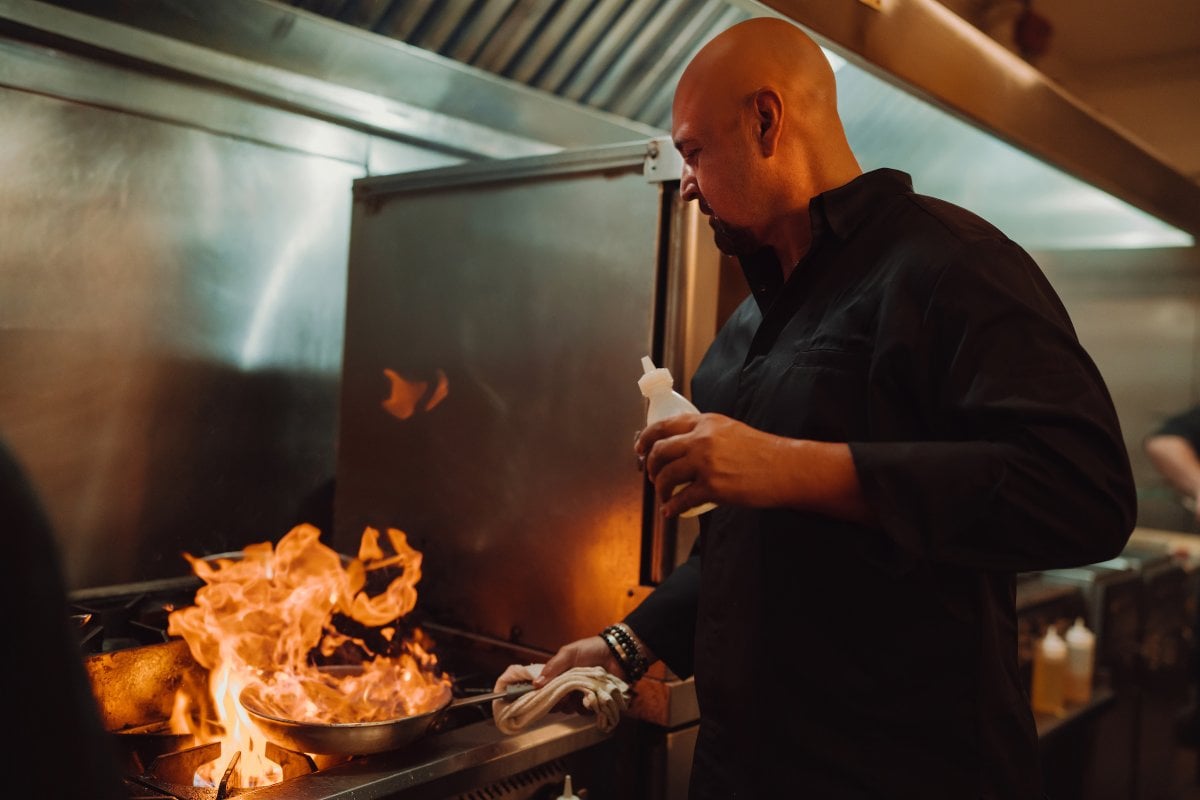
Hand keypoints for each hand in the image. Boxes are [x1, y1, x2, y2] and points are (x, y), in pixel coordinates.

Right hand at [493, 636, 616, 715]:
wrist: (616, 654)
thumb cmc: (591, 649)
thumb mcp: (569, 653)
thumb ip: (553, 667)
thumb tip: (536, 684)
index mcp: (557, 676)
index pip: (543, 691)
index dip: (540, 696)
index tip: (539, 699)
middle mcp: (567, 688)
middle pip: (555, 703)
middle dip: (558, 701)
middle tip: (566, 695)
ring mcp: (579, 696)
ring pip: (569, 710)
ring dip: (574, 703)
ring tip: (582, 693)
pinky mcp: (593, 703)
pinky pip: (585, 712)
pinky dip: (587, 706)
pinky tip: (592, 697)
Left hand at [635, 412, 787, 516]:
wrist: (785, 468)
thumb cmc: (762, 452)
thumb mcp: (730, 430)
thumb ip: (706, 434)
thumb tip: (684, 448)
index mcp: (706, 422)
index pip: (664, 425)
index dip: (646, 438)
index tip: (640, 449)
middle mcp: (702, 439)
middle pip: (660, 451)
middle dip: (651, 467)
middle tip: (653, 477)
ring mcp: (706, 463)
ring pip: (666, 476)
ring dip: (660, 489)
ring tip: (664, 496)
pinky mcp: (713, 487)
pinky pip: (682, 500)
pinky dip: (671, 508)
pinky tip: (671, 512)